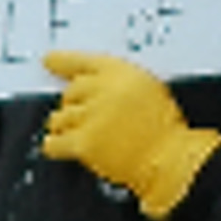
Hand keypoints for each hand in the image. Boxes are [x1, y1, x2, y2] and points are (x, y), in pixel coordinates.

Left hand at [39, 50, 220, 220]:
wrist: (170, 159)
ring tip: (84, 136)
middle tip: (90, 121)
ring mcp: (90, 116)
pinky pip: (54, 143)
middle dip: (75, 107)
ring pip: (59, 119)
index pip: (82, 62)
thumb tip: (89, 89)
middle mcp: (102, 90)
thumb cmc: (166, 132)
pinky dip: (56, 146)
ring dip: (66, 128)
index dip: (62, 61)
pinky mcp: (83, 142)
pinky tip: (62, 147)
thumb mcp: (149, 92)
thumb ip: (119, 86)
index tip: (50, 60)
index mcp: (121, 73)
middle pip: (69, 94)